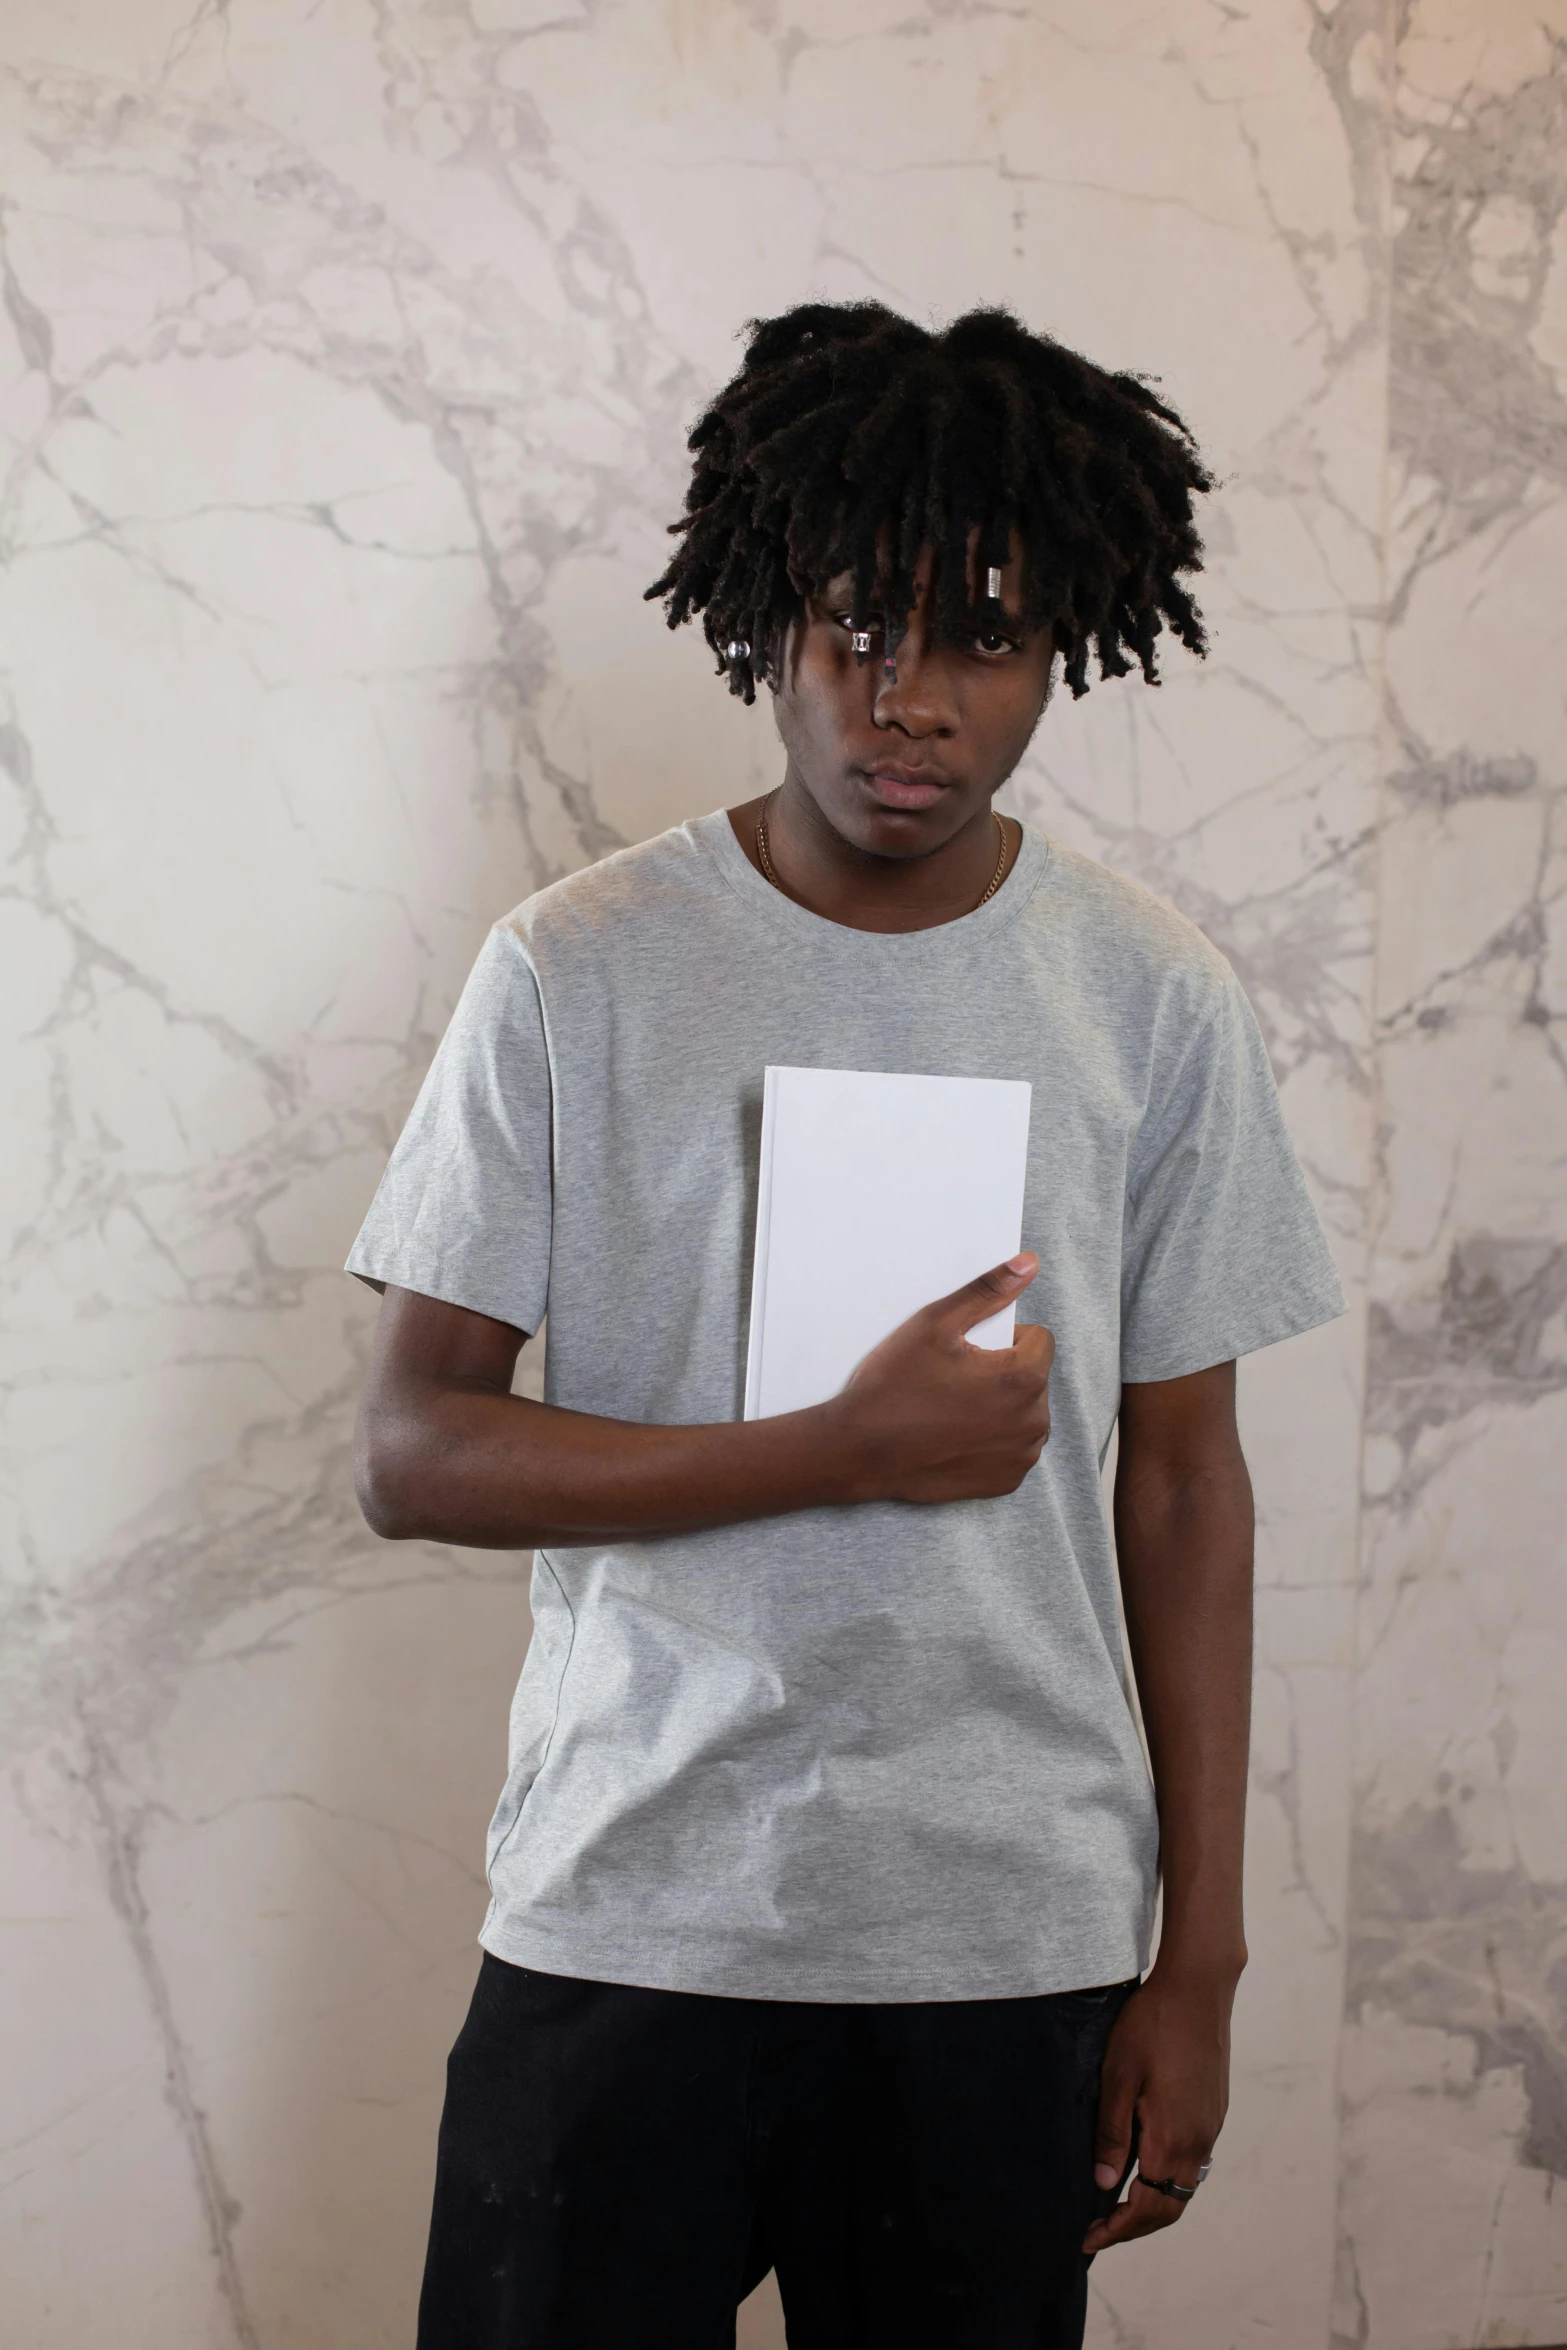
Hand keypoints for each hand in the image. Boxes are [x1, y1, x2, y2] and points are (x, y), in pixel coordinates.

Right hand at [825, 1254, 1052, 1503]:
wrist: (860, 1450)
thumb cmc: (894, 1385)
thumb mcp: (935, 1324)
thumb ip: (987, 1292)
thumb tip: (1030, 1264)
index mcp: (1022, 1378)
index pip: (1040, 1340)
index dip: (1005, 1339)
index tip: (967, 1352)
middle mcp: (1032, 1422)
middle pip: (1033, 1378)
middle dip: (1004, 1373)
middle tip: (954, 1381)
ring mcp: (1020, 1456)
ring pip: (1025, 1413)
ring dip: (1002, 1407)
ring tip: (953, 1409)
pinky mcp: (1005, 1482)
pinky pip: (1013, 1448)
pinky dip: (993, 1441)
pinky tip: (955, 1437)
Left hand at [1081, 1963, 1233, 2253]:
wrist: (1198, 1989)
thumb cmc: (1151, 2025)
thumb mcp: (1118, 2075)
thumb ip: (1112, 2133)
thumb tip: (1104, 2184)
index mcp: (1173, 2137)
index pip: (1146, 2206)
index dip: (1117, 2229)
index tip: (1088, 2239)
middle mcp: (1198, 2141)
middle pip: (1169, 2207)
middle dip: (1134, 2226)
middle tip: (1098, 2229)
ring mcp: (1211, 2127)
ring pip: (1184, 2187)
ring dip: (1153, 2204)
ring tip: (1117, 2204)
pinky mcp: (1215, 2112)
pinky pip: (1193, 2163)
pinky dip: (1169, 2179)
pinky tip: (1145, 2166)